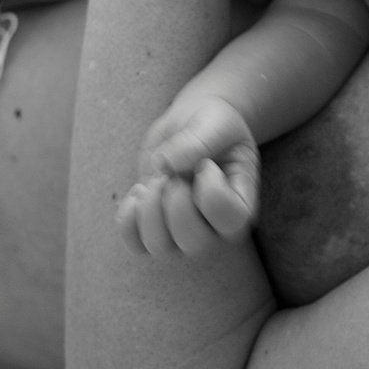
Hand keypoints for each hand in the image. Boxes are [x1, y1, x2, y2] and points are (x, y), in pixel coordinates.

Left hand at [116, 95, 259, 256]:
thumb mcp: (216, 123)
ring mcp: (182, 233)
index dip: (212, 192)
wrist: (191, 125)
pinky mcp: (153, 228)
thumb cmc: (213, 124)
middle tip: (175, 173)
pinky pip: (134, 243)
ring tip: (157, 179)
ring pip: (160, 246)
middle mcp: (214, 227)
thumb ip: (200, 140)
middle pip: (194, 243)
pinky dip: (128, 218)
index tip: (205, 165)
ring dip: (150, 208)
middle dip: (176, 201)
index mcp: (241, 202)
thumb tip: (166, 163)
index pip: (231, 220)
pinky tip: (140, 190)